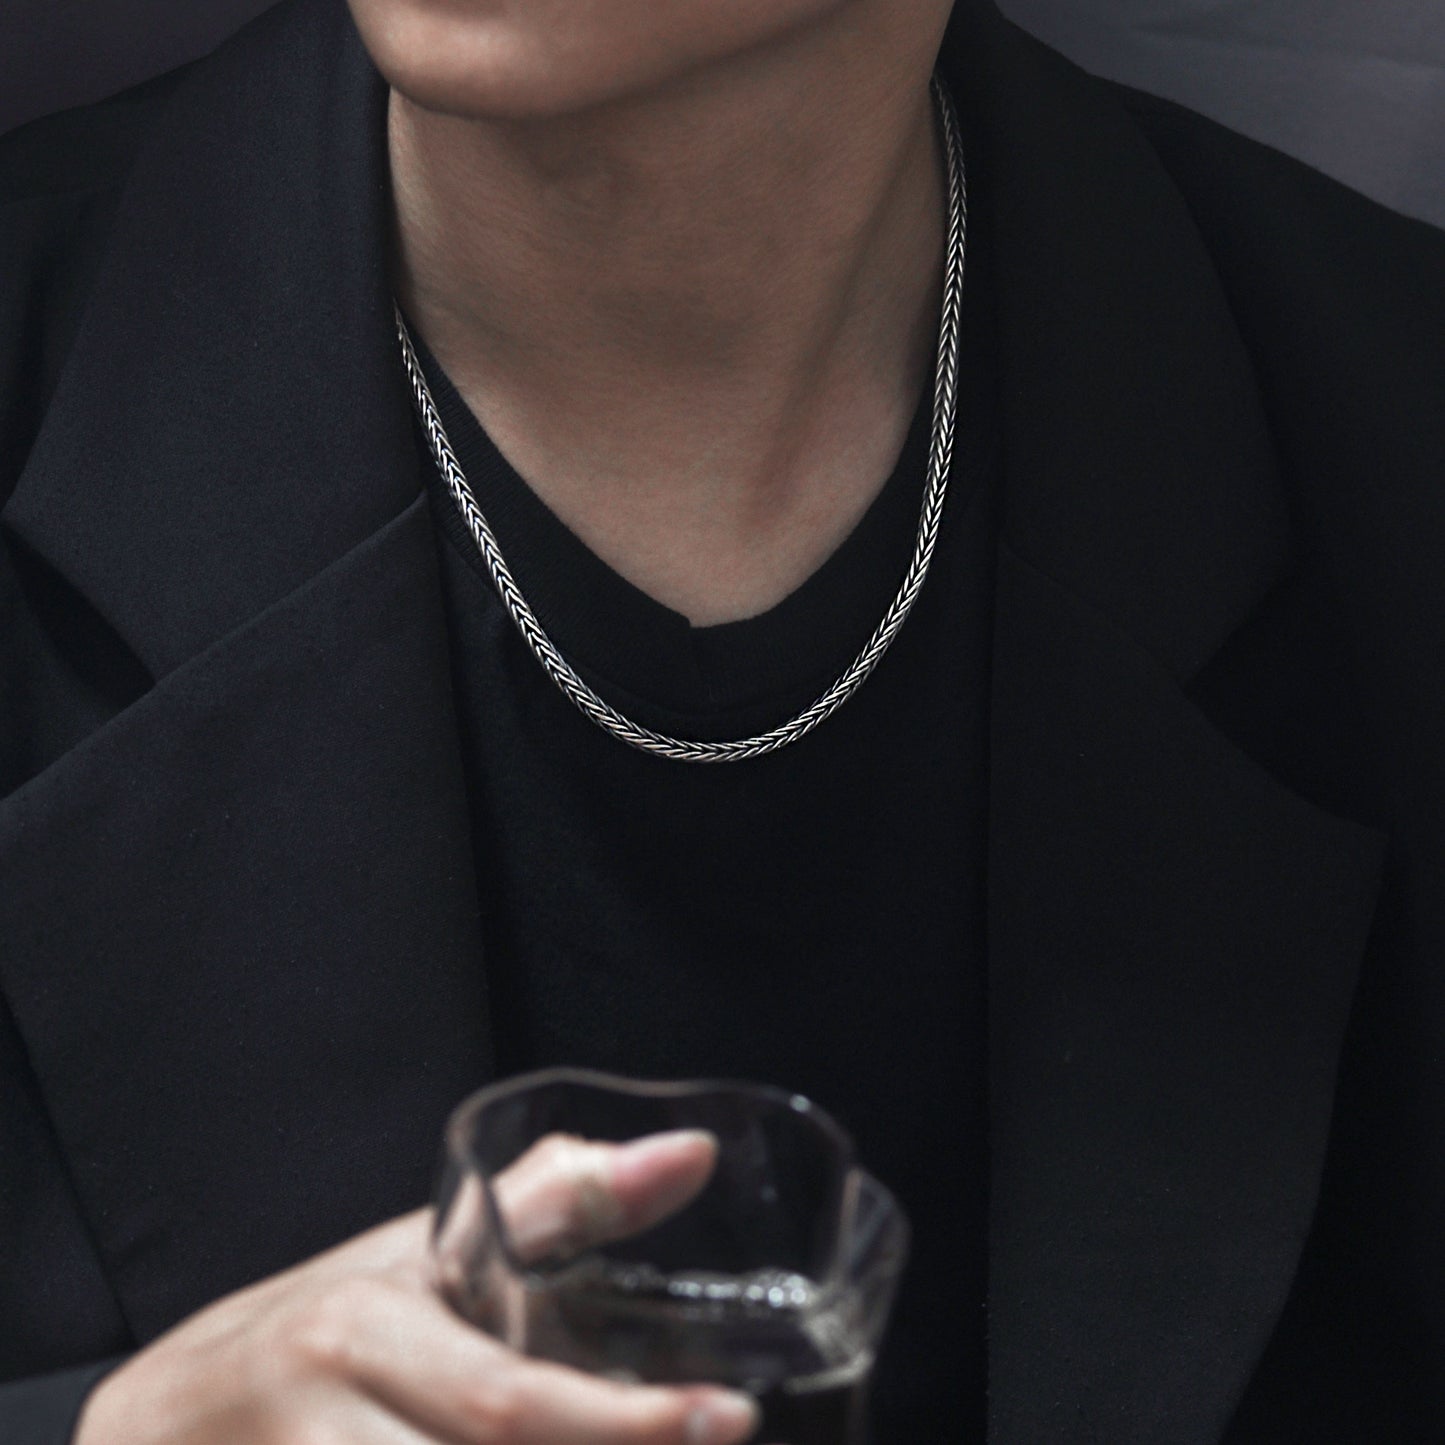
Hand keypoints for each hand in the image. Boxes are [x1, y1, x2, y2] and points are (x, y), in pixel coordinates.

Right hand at [74, 1129, 759, 1444]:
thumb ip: (558, 1202)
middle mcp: (331, 1417)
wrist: (173, 1414)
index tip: (727, 1418)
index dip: (627, 1423)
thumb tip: (693, 1155)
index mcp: (368, 1328)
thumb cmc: (331, 1321)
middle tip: (711, 1444)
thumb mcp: (427, 1251)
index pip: (507, 1399)